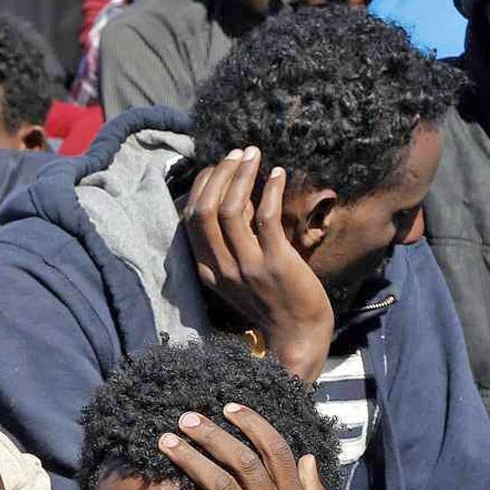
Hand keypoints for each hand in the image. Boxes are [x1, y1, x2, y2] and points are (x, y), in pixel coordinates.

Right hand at [184, 147, 334, 382]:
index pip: (192, 218)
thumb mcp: (240, 274)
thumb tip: (240, 194)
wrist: (297, 336)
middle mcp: (222, 268)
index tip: (219, 167)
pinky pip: (267, 218)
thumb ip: (235, 240)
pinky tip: (279, 174)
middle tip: (237, 153)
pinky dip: (271, 190)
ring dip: (241, 175)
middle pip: (206, 209)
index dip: (203, 185)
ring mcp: (248, 267)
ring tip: (253, 155)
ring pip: (231, 209)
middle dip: (219, 173)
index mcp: (208, 270)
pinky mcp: (275, 264)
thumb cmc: (273, 302)